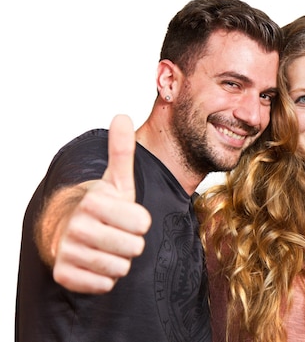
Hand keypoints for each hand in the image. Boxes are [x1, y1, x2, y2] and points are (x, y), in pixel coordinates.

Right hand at [52, 115, 151, 293]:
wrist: (68, 230)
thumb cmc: (102, 206)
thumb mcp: (116, 179)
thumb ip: (122, 151)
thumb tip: (122, 116)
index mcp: (95, 201)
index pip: (143, 224)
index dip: (140, 222)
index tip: (125, 215)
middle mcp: (78, 226)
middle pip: (134, 248)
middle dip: (131, 243)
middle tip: (117, 234)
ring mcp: (68, 250)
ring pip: (120, 269)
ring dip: (119, 261)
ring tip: (106, 247)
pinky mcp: (64, 274)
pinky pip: (103, 285)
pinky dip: (104, 278)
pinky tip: (95, 263)